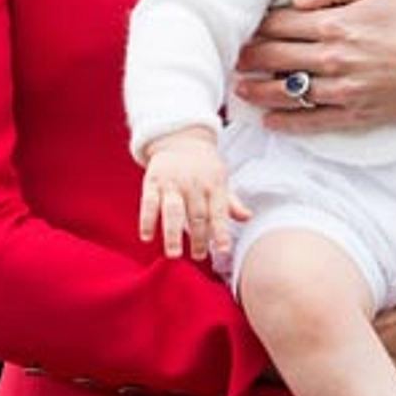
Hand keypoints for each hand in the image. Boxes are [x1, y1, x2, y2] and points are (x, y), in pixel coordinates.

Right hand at [139, 127, 249, 260]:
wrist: (180, 139)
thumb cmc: (204, 167)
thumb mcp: (221, 180)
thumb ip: (231, 202)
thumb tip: (248, 217)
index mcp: (214, 185)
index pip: (219, 211)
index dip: (221, 231)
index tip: (223, 250)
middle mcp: (193, 184)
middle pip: (196, 215)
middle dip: (198, 238)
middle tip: (199, 256)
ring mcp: (172, 182)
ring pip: (173, 210)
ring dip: (172, 233)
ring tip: (173, 254)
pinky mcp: (152, 181)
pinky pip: (148, 202)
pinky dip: (147, 220)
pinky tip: (147, 237)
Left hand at [234, 0, 395, 134]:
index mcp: (338, 22)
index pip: (280, 23)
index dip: (257, 24)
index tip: (243, 25)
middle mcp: (335, 58)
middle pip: (275, 56)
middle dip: (249, 55)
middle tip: (232, 55)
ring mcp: (344, 90)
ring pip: (286, 92)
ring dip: (256, 89)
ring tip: (239, 87)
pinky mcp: (356, 114)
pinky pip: (312, 122)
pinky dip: (286, 123)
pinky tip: (269, 121)